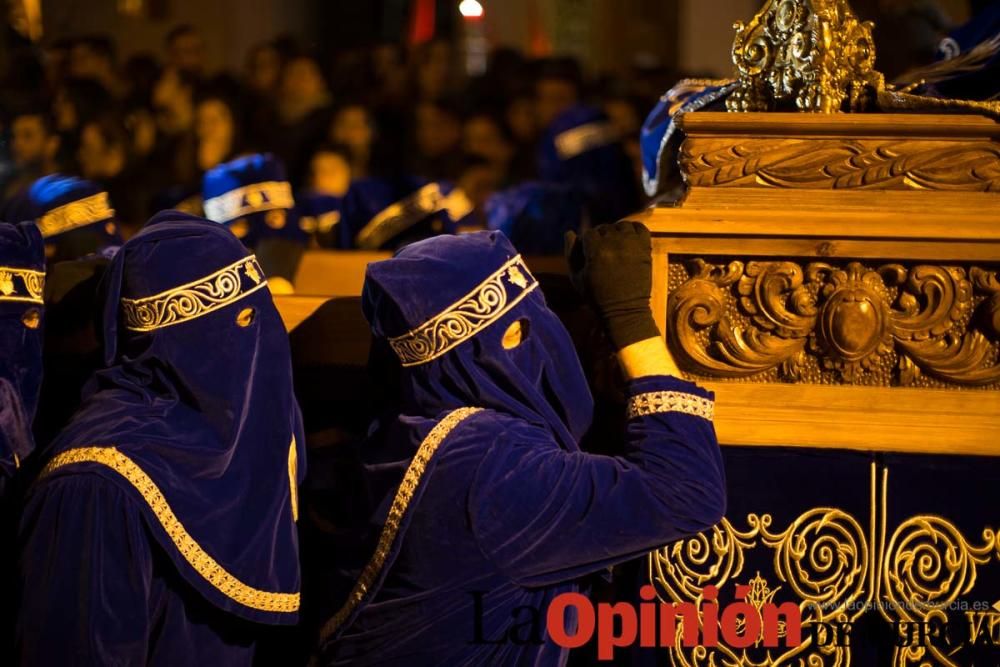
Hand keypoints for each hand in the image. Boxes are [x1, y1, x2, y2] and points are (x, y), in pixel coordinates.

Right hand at [564, 221, 659, 350]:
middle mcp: (615, 244)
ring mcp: (632, 245)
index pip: (589, 233)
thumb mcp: (577, 277)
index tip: (589, 252)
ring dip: (617, 232)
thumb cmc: (597, 296)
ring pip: (622, 225)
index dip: (587, 242)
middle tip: (603, 251)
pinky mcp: (645, 249)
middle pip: (605, 228)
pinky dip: (634, 230)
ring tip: (616, 244)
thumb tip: (570, 232)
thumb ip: (571, 253)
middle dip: (602, 237)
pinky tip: (629, 238)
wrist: (624, 310)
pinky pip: (640, 228)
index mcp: (596, 251)